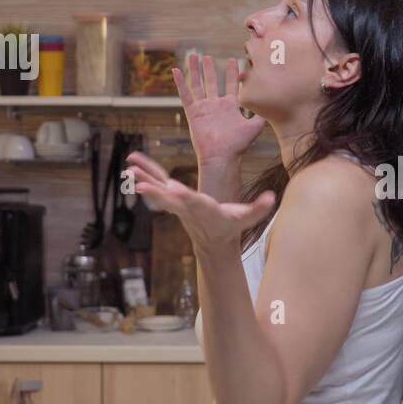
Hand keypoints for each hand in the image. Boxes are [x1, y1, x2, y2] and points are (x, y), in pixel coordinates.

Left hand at [126, 150, 274, 252]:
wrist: (213, 241)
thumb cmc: (231, 226)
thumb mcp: (247, 219)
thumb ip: (260, 208)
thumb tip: (273, 197)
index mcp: (204, 209)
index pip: (194, 202)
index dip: (184, 196)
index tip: (173, 189)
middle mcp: (186, 207)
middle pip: (168, 198)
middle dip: (154, 191)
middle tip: (139, 184)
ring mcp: (177, 203)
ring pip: (158, 189)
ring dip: (145, 178)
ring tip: (129, 167)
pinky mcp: (173, 197)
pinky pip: (158, 182)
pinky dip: (147, 172)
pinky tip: (134, 162)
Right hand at [172, 53, 266, 165]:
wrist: (222, 156)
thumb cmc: (238, 145)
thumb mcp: (255, 126)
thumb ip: (262, 114)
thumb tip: (272, 102)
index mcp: (230, 106)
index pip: (231, 85)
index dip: (232, 73)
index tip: (233, 59)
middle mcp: (216, 105)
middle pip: (212, 82)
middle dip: (210, 69)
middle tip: (208, 56)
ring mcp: (204, 108)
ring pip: (197, 85)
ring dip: (195, 70)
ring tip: (193, 56)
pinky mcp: (193, 113)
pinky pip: (185, 95)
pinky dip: (180, 83)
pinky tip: (176, 70)